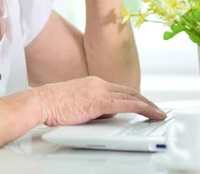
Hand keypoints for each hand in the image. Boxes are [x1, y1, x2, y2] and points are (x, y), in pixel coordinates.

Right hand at [34, 76, 166, 126]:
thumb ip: (93, 106)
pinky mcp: (98, 101)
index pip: (120, 90)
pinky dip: (140, 108)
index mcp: (94, 83)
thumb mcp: (77, 103)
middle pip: (129, 92)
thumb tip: (106, 114)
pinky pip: (125, 104)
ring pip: (131, 97)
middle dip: (146, 101)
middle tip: (158, 110)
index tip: (145, 104)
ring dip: (148, 106)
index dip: (135, 97)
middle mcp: (99, 84)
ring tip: (158, 114)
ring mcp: (99, 91)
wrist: (41, 101)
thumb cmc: (53, 105)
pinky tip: (148, 113)